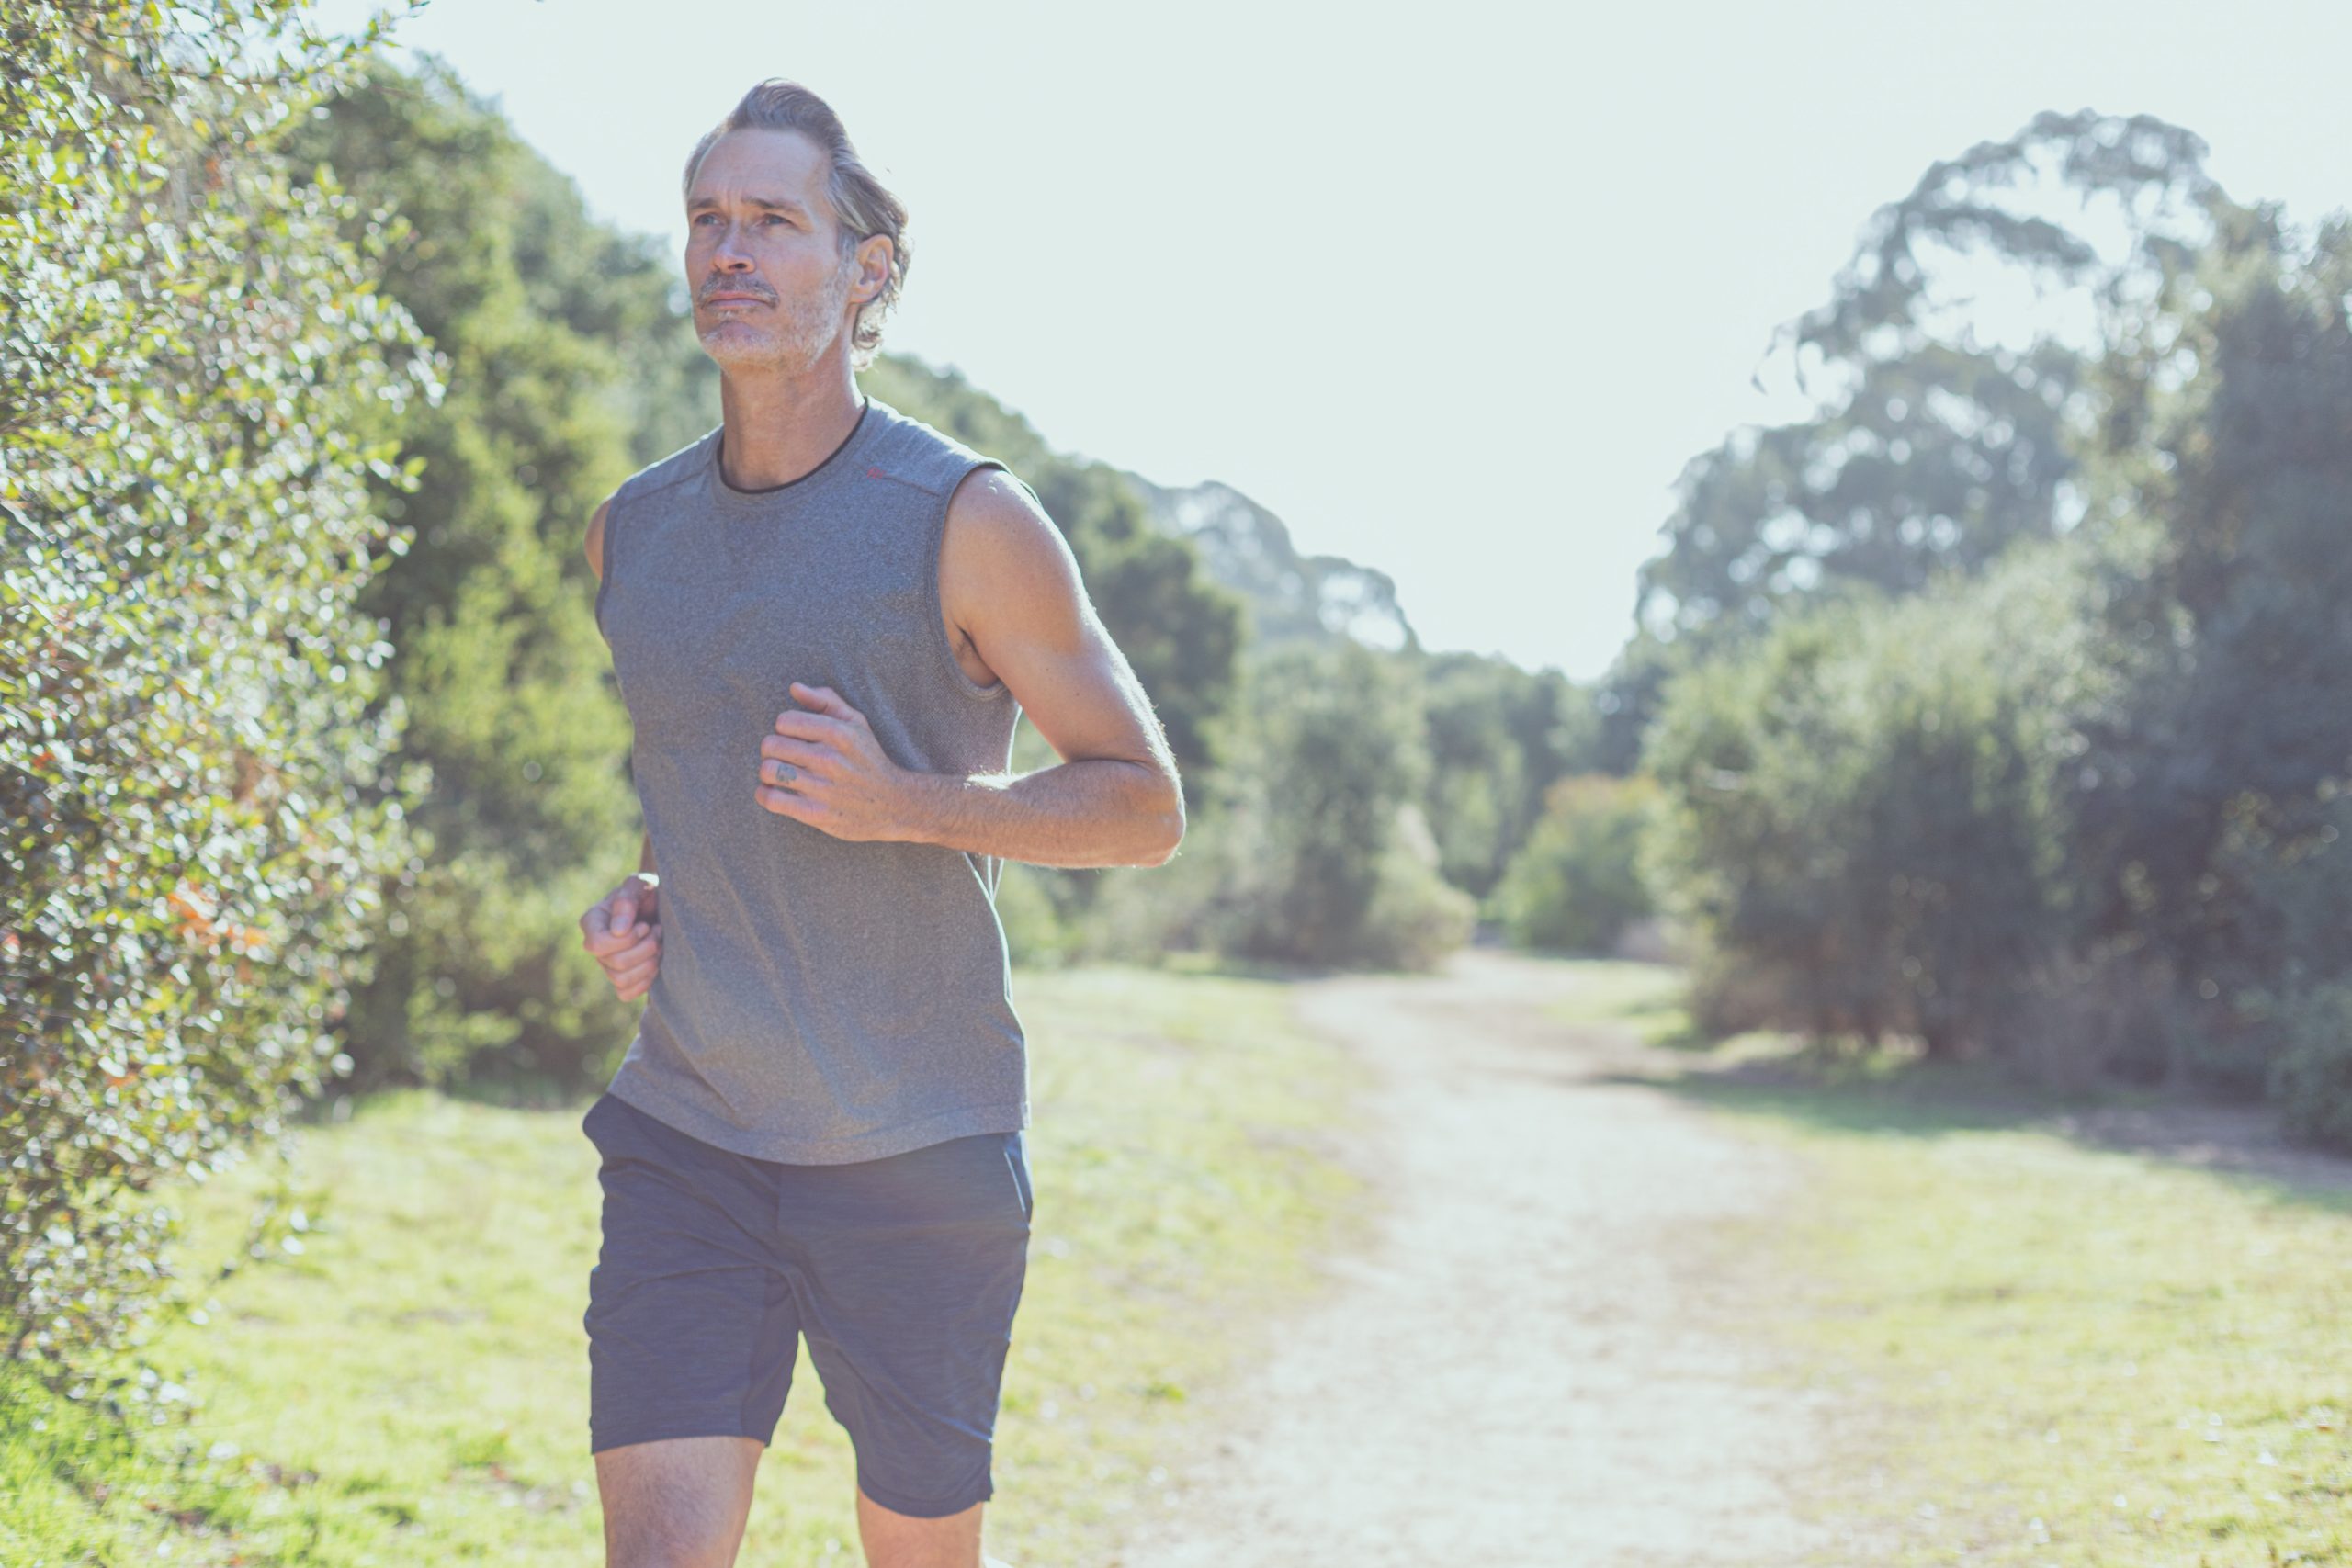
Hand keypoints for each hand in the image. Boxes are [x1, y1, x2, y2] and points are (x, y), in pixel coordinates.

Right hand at [581, 873, 660, 1001]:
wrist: (663, 905)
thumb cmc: (649, 892)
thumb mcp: (640, 885)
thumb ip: (627, 900)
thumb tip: (618, 931)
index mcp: (592, 922)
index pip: (597, 945)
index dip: (627, 940)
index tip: (645, 925)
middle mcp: (596, 946)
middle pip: (616, 964)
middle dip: (646, 949)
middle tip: (658, 932)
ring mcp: (607, 964)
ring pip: (621, 980)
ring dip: (649, 964)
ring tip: (659, 945)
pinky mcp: (622, 978)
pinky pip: (626, 994)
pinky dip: (645, 982)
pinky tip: (655, 963)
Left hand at [756, 681, 916, 842]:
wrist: (894, 804)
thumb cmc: (868, 759)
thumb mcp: (856, 723)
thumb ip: (826, 700)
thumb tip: (794, 688)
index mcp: (838, 732)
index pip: (784, 721)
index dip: (784, 728)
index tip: (794, 737)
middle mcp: (830, 758)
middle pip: (771, 745)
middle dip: (772, 750)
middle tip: (783, 756)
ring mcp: (823, 787)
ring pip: (768, 771)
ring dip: (767, 772)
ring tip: (778, 774)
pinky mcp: (816, 813)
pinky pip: (773, 799)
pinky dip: (764, 795)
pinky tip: (773, 792)